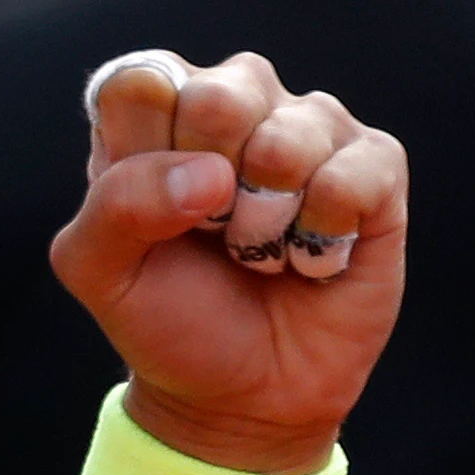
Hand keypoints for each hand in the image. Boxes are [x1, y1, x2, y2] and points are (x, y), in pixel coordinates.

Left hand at [51, 48, 405, 474]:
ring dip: (266, 220)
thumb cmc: (169, 320)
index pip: (142, 81)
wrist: (244, 393)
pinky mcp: (374, 165)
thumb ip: (114, 207)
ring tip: (259, 252)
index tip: (152, 212)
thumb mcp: (101, 274)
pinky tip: (310, 257)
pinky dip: (323, 234)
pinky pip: (355, 172)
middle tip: (209, 233)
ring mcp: (308, 128)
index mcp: (155, 115)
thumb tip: (211, 175)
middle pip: (219, 92)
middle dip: (208, 187)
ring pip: (291, 134)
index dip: (145, 152)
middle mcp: (235, 104)